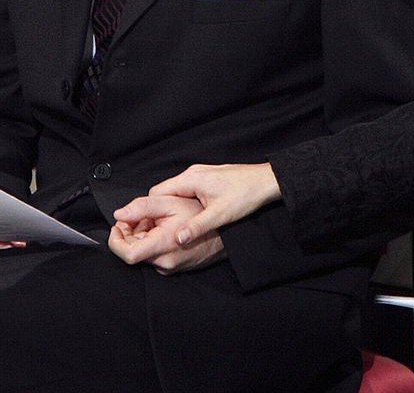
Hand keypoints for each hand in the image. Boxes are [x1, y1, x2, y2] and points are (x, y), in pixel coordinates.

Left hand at [109, 195, 224, 273]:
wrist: (226, 230)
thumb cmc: (202, 215)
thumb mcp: (171, 202)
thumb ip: (142, 206)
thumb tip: (120, 214)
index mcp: (162, 246)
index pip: (126, 254)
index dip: (116, 240)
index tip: (118, 225)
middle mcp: (165, 262)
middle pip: (133, 252)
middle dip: (132, 233)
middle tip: (145, 216)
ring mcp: (170, 268)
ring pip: (144, 254)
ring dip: (144, 237)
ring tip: (160, 221)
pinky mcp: (175, 269)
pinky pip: (156, 257)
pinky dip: (154, 244)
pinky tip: (166, 230)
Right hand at [144, 163, 281, 246]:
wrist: (267, 181)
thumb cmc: (247, 194)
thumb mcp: (221, 214)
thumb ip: (197, 226)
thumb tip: (178, 239)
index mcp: (190, 179)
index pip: (157, 193)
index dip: (148, 211)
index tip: (146, 227)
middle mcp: (192, 174)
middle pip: (164, 193)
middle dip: (159, 211)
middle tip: (156, 230)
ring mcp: (201, 175)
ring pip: (176, 192)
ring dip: (172, 208)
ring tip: (171, 226)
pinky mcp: (209, 180)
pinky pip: (187, 191)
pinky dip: (183, 204)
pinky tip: (189, 217)